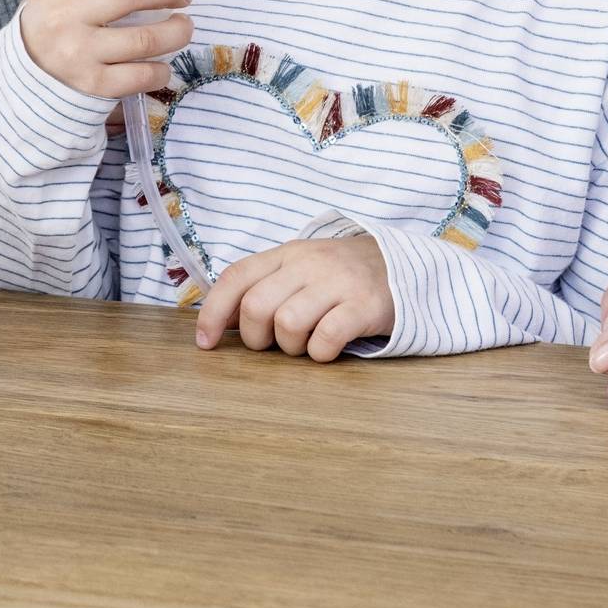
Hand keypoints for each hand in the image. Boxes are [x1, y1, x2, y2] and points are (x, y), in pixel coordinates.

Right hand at [16, 0, 194, 99]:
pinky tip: (163, 63)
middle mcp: (64, 18)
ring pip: (144, 39)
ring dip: (176, 31)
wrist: (27, 81)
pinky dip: (161, 69)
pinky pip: (141, 76)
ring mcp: (78, 55)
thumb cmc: (54, 23)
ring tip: (184, 27)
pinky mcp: (93, 86)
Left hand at [194, 237, 395, 360]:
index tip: (205, 343)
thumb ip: (264, 288)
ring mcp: (339, 283)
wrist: (402, 265)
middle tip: (272, 345)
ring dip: (290, 347)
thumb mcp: (299, 270)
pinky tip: (327, 349)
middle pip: (257, 306)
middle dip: (256, 337)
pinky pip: (326, 339)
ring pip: (288, 324)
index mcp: (286, 254)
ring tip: (304, 345)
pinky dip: (319, 353)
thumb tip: (222, 322)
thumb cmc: (339, 276)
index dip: (214, 312)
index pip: (237, 277)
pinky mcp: (366, 306)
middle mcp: (309, 263)